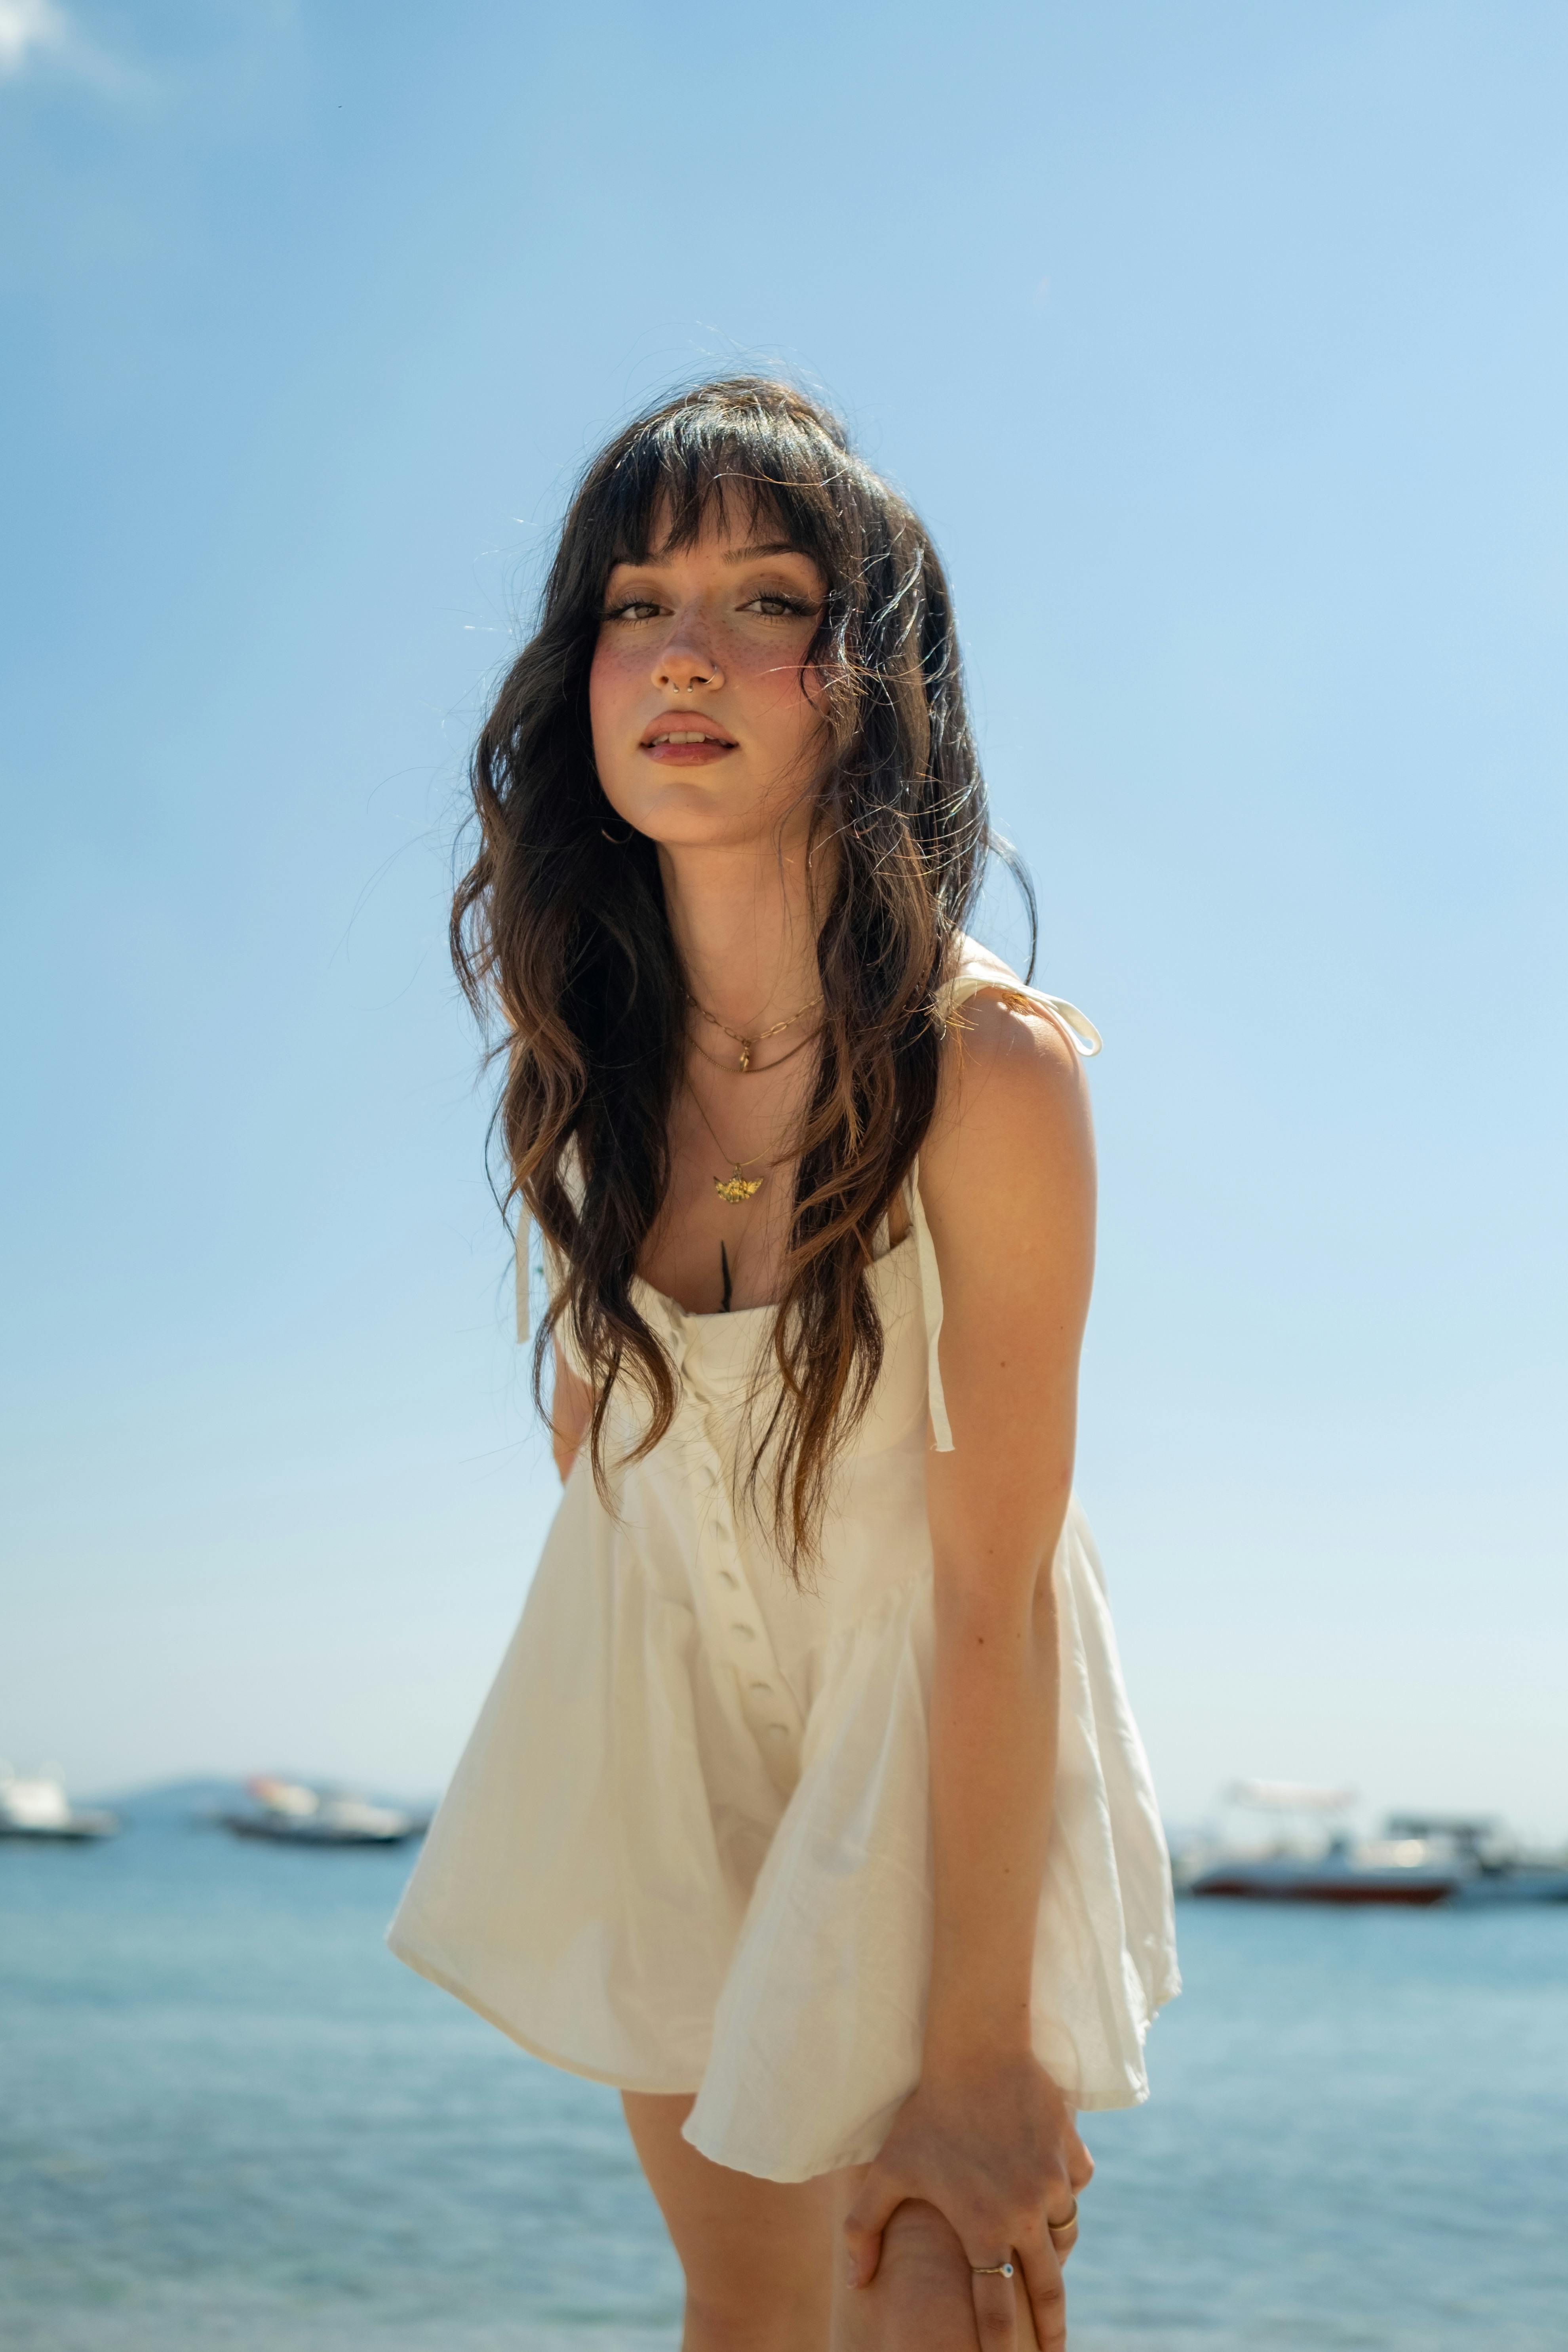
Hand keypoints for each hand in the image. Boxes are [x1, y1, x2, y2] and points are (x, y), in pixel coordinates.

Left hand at [843, 2051, 1091, 2350]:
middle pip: (1047, 2290)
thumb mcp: (886, 2171)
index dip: (1001, 2346)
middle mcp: (1025, 2213)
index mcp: (982, 2228)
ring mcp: (1054, 2182)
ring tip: (1048, 2266)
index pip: (996, 2308)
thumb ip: (863, 2229)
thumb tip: (855, 2282)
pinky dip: (1067, 2194)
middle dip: (1052, 2330)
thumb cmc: (925, 2114)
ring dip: (1055, 2252)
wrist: (975, 2050)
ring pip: (1064, 2234)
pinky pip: (1077, 2186)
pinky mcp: (1071, 2151)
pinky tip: (1053, 2190)